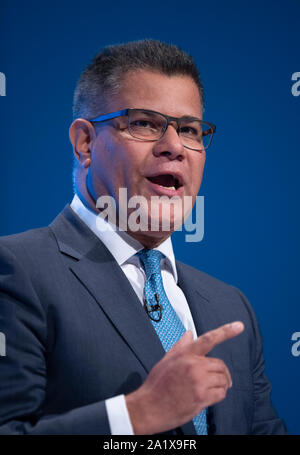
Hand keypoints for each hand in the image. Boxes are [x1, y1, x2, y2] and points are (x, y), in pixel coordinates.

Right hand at [126, 321, 243, 433]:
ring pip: (222, 380)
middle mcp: (193, 365)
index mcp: (185, 354)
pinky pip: (221, 394)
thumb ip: (181, 346)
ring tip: (210, 389)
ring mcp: (198, 382)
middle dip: (221, 372)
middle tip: (218, 379)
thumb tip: (189, 334)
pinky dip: (219, 395)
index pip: (209, 339)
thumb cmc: (156, 384)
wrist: (149, 407)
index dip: (226, 331)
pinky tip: (209, 397)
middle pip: (220, 365)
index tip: (239, 326)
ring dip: (221, 385)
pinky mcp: (201, 398)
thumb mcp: (166, 360)